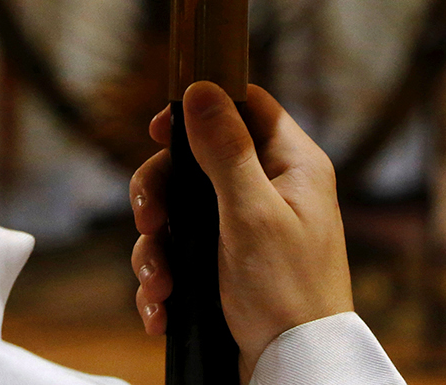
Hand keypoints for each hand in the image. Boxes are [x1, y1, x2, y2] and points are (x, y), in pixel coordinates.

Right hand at [129, 82, 354, 381]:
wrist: (295, 368)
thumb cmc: (288, 292)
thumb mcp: (252, 213)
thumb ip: (226, 150)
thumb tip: (202, 88)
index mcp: (291, 165)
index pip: (246, 106)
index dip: (202, 107)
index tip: (160, 129)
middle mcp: (270, 191)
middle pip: (198, 161)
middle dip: (162, 193)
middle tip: (150, 219)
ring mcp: (247, 230)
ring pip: (181, 212)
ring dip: (157, 247)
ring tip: (159, 282)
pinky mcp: (227, 267)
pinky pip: (181, 255)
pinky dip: (164, 280)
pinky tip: (162, 307)